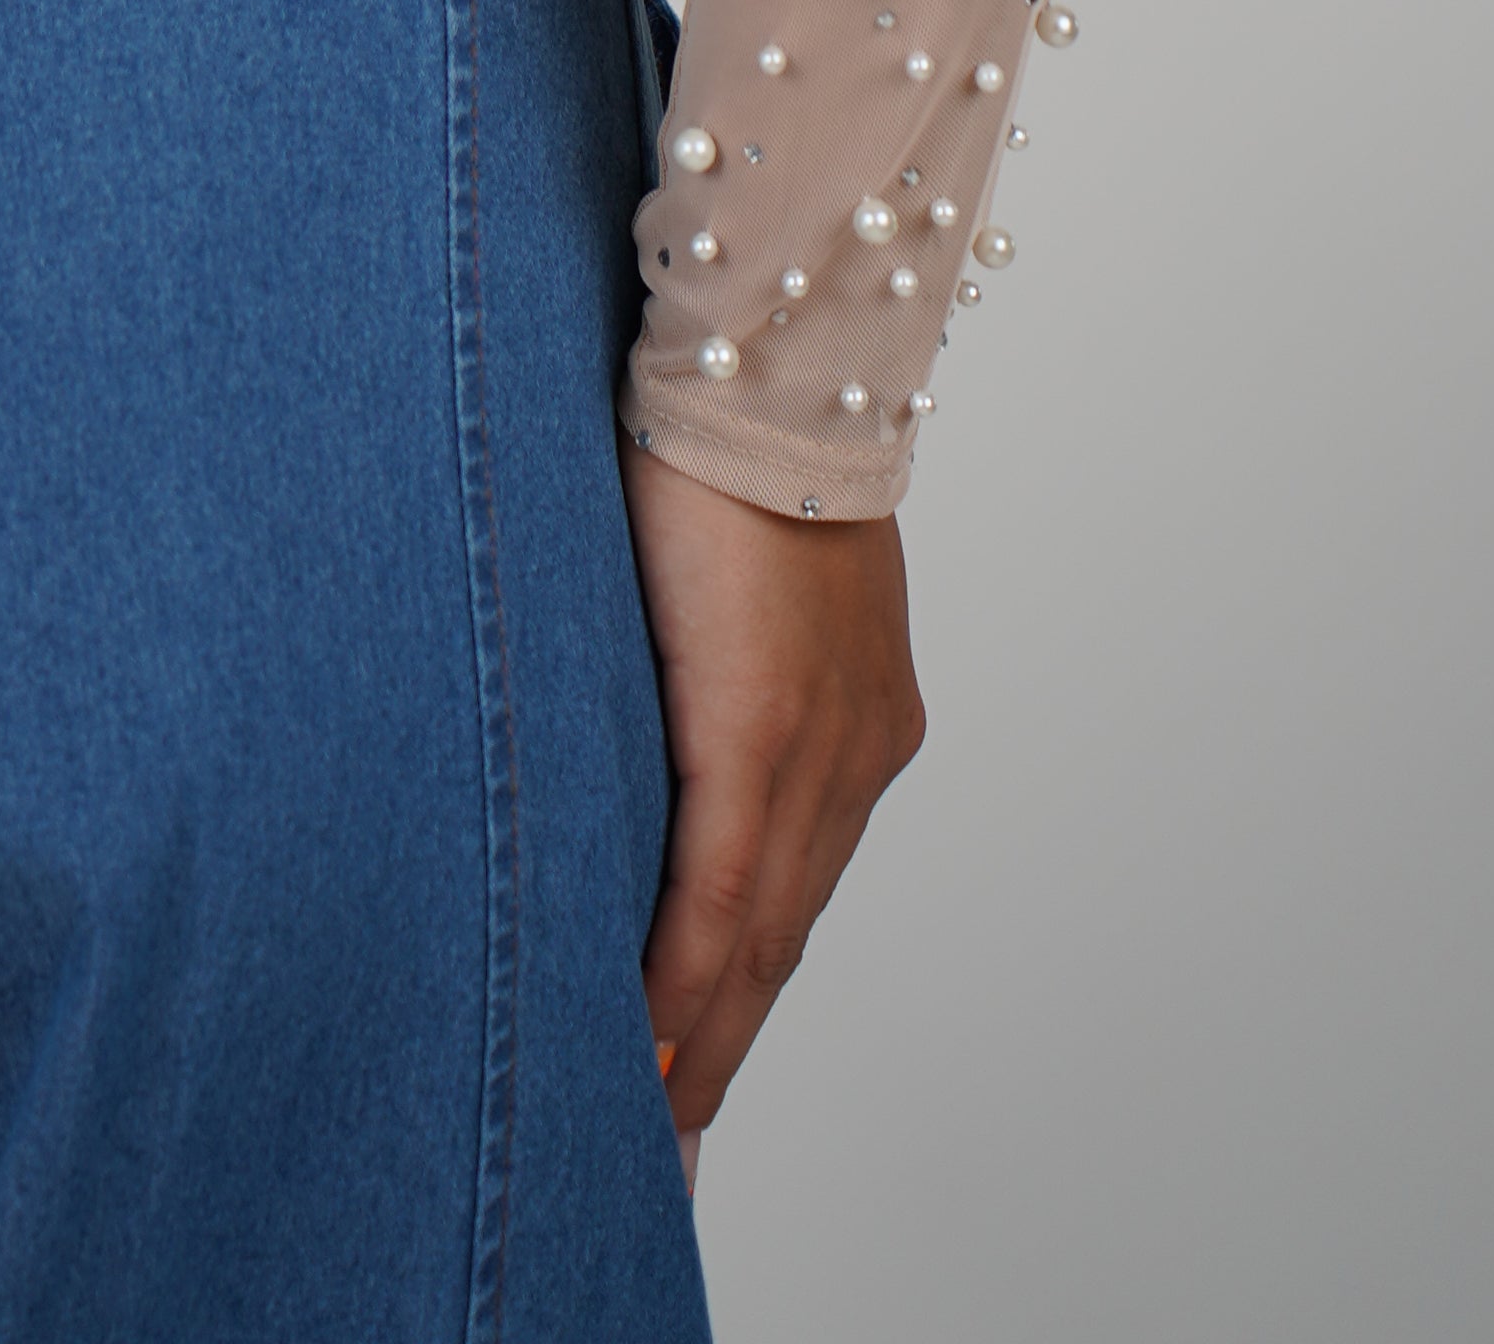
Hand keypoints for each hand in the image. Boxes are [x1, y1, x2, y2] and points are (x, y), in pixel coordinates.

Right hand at [621, 437, 926, 1164]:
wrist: (760, 357)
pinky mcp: (757, 735)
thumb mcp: (724, 555)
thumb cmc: (723, 423)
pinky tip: (646, 1049)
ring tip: (652, 1121)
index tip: (704, 1050)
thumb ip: (706, 638)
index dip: (746, 975)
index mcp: (855, 713)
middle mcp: (852, 749)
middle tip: (671, 1136)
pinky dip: (682, 983)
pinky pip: (719, 895)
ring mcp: (816, 750)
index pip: (794, 880)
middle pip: (782, 937)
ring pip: (757, 938)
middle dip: (726, 1042)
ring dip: (702, 1038)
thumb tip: (638, 678)